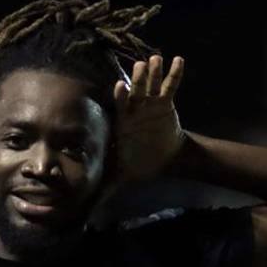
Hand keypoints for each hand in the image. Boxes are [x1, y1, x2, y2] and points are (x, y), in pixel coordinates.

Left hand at [111, 55, 186, 183]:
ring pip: (151, 84)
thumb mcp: (122, 174)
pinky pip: (170, 86)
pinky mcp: (166, 103)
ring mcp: (150, 104)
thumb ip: (106, 187)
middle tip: (140, 65)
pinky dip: (174, 74)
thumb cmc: (138, 162)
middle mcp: (135, 109)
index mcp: (123, 122)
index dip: (120, 96)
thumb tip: (88, 208)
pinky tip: (179, 60)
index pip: (120, 106)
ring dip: (154, 72)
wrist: (161, 158)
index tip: (119, 86)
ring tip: (156, 58)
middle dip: (138, 78)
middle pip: (136, 90)